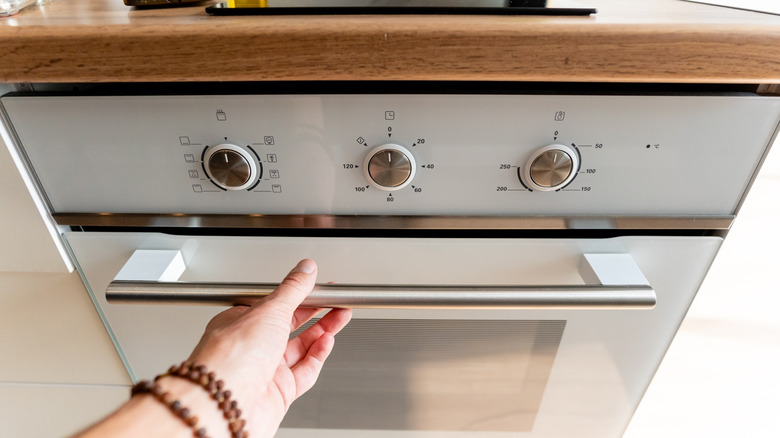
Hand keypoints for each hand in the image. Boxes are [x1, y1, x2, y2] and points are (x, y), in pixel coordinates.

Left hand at [186, 259, 351, 437]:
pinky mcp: (279, 391)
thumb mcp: (269, 310)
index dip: (300, 294)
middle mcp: (251, 347)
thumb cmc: (231, 358)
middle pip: (291, 325)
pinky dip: (318, 356)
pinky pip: (305, 371)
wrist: (225, 403)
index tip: (320, 287)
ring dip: (323, 331)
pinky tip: (327, 343)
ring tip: (340, 316)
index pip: (276, 303)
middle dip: (317, 312)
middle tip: (337, 301)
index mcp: (241, 323)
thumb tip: (305, 270)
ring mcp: (266, 370)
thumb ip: (293, 289)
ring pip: (301, 347)